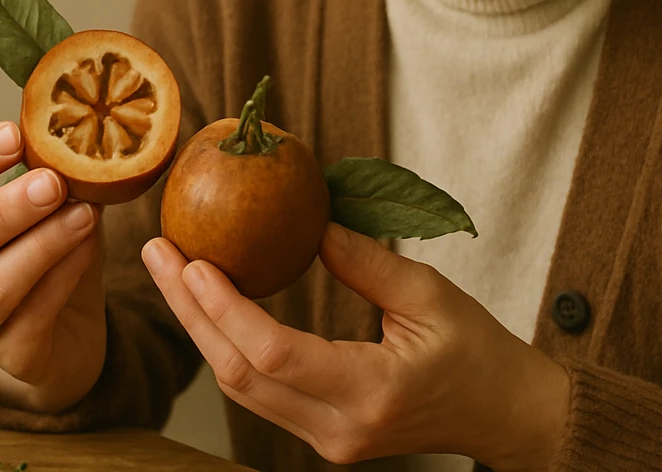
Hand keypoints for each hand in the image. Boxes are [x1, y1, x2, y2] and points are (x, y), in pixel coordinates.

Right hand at [0, 120, 106, 412]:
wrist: (67, 335)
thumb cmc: (51, 257)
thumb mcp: (47, 208)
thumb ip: (51, 174)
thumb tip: (82, 130)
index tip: (14, 135)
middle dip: (5, 208)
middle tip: (53, 182)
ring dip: (43, 244)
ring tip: (86, 214)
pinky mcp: (7, 358)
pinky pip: (33, 317)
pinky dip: (64, 278)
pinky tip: (88, 249)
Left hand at [143, 223, 569, 469]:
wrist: (503, 414)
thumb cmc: (478, 351)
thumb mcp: (431, 294)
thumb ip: (366, 261)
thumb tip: (310, 220)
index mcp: (372, 392)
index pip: (276, 354)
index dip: (225, 307)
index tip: (192, 260)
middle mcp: (340, 428)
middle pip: (241, 374)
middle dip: (190, 312)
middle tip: (158, 254)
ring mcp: (327, 440)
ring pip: (241, 387)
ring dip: (200, 328)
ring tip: (171, 270)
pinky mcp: (321, 436)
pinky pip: (259, 391)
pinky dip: (227, 344)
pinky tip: (207, 303)